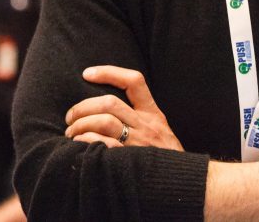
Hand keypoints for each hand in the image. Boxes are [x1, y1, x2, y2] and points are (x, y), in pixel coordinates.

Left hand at [64, 65, 182, 150]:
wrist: (188, 186)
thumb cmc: (166, 160)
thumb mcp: (159, 133)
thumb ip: (139, 120)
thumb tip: (103, 109)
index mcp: (153, 115)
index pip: (133, 81)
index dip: (109, 73)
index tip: (86, 73)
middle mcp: (147, 125)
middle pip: (109, 102)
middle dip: (83, 107)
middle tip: (70, 117)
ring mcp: (140, 143)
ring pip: (105, 121)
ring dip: (81, 125)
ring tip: (71, 133)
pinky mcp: (132, 160)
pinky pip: (105, 145)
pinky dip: (87, 141)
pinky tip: (78, 145)